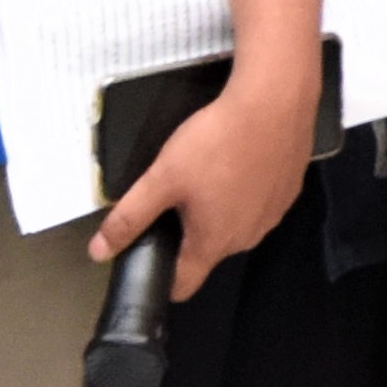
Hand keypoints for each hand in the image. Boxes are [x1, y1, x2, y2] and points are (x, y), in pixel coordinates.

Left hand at [91, 58, 315, 303]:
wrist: (274, 100)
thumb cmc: (217, 141)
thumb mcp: (162, 177)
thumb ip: (130, 217)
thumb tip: (98, 252)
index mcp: (213, 243)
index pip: (183, 286)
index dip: (161, 277)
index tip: (149, 252)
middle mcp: (246, 239)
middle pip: (208, 250)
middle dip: (188, 230)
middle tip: (175, 193)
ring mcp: (272, 216)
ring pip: (235, 225)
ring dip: (219, 209)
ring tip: (208, 170)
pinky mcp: (288, 192)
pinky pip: (258, 203)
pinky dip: (245, 190)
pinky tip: (238, 161)